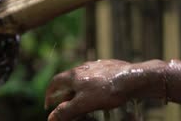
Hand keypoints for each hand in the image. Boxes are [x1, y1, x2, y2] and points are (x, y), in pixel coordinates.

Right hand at [45, 59, 164, 120]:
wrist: (132, 78)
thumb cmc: (107, 91)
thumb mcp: (83, 104)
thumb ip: (66, 111)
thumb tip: (50, 118)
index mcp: (73, 75)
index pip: (55, 82)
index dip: (49, 94)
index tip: (48, 105)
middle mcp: (82, 67)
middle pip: (68, 81)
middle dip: (66, 95)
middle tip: (67, 107)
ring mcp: (96, 65)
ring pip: (83, 79)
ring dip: (79, 90)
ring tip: (84, 101)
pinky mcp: (108, 66)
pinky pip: (96, 77)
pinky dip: (92, 86)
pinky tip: (100, 93)